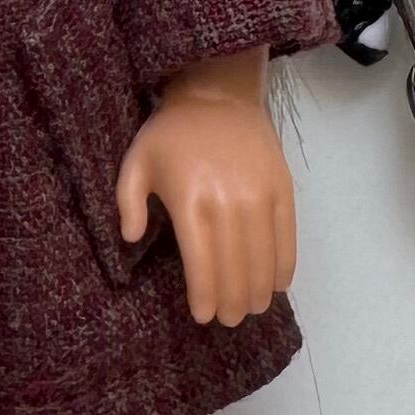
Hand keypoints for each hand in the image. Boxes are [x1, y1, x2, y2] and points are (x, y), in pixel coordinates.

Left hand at [115, 50, 296, 325]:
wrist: (218, 95)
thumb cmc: (171, 134)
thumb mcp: (135, 162)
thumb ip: (127, 203)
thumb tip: (130, 239)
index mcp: (189, 200)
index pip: (201, 262)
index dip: (205, 295)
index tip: (204, 316)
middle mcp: (227, 201)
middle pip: (235, 267)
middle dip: (232, 301)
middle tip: (229, 319)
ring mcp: (259, 195)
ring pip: (263, 257)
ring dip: (259, 291)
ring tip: (252, 308)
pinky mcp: (283, 187)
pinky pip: (287, 235)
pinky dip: (284, 265)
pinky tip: (278, 284)